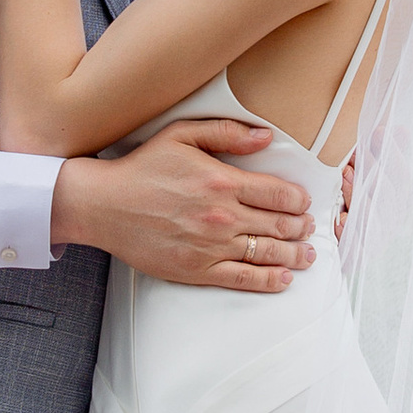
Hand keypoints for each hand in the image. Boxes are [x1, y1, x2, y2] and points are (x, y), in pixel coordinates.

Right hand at [53, 120, 316, 290]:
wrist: (103, 205)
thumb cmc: (142, 168)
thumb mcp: (181, 135)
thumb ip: (227, 132)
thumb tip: (267, 137)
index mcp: (222, 181)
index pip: (279, 194)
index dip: (299, 200)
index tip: (304, 202)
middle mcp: (222, 216)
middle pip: (279, 225)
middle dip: (301, 227)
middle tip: (309, 228)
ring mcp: (211, 246)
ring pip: (267, 253)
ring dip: (295, 255)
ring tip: (307, 254)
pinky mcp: (197, 270)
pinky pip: (243, 278)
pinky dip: (269, 280)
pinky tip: (284, 279)